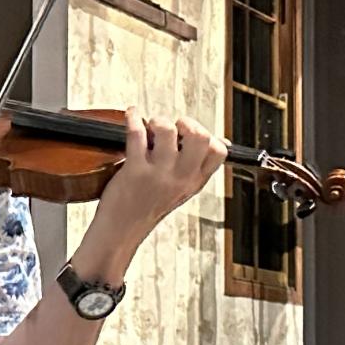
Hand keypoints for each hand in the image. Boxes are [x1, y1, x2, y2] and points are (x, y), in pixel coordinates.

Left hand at [96, 105, 227, 244]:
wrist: (121, 231)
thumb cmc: (148, 206)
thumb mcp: (182, 190)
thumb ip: (197, 167)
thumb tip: (222, 142)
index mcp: (194, 181)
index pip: (219, 151)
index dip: (208, 135)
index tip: (191, 135)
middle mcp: (180, 178)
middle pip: (200, 136)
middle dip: (187, 122)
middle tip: (174, 127)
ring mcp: (158, 175)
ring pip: (167, 130)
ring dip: (158, 121)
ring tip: (151, 126)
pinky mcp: (135, 171)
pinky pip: (137, 133)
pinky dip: (133, 117)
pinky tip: (131, 114)